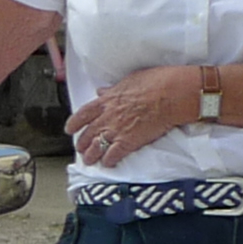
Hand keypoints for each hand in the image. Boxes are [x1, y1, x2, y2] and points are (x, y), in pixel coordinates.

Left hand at [65, 66, 193, 166]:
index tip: (70, 129)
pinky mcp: (129, 141)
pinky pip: (114, 155)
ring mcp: (117, 130)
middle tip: (80, 149)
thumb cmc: (156, 82)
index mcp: (107, 101)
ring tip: (89, 161)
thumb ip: (113, 89)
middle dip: (82, 143)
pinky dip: (109, 161)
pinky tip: (108, 164)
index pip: (83, 114)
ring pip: (97, 147)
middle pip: (88, 134)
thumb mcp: (129, 80)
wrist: (172, 94)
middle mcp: (108, 117)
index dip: (74, 123)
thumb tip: (103, 91)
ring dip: (91, 156)